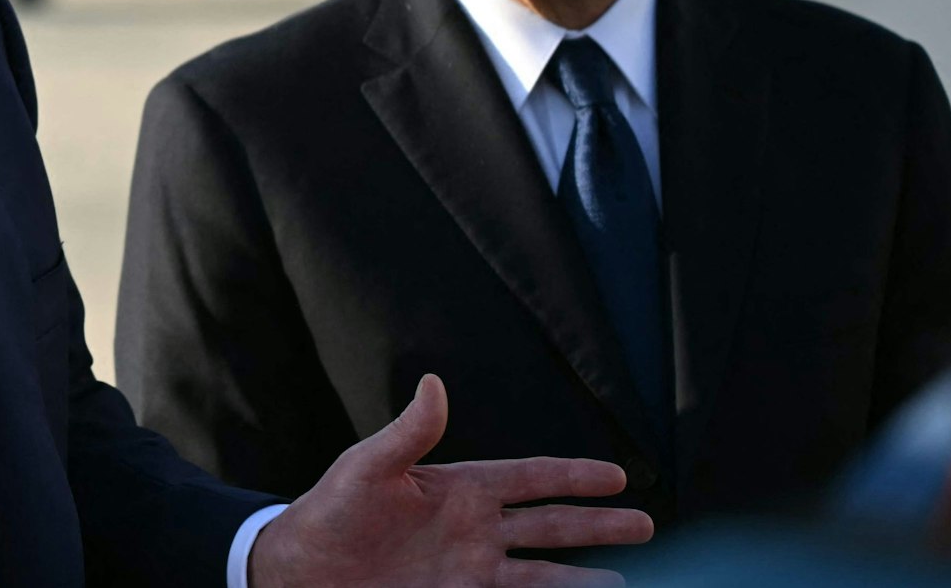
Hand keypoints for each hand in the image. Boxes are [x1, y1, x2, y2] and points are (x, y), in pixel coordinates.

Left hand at [249, 375, 652, 587]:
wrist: (301, 570)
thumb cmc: (330, 511)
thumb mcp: (367, 467)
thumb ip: (408, 433)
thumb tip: (433, 383)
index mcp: (460, 488)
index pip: (530, 478)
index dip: (574, 476)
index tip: (619, 475)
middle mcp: (475, 531)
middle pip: (552, 526)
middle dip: (599, 526)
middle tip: (649, 527)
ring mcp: (471, 570)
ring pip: (543, 574)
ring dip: (583, 578)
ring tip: (628, 580)